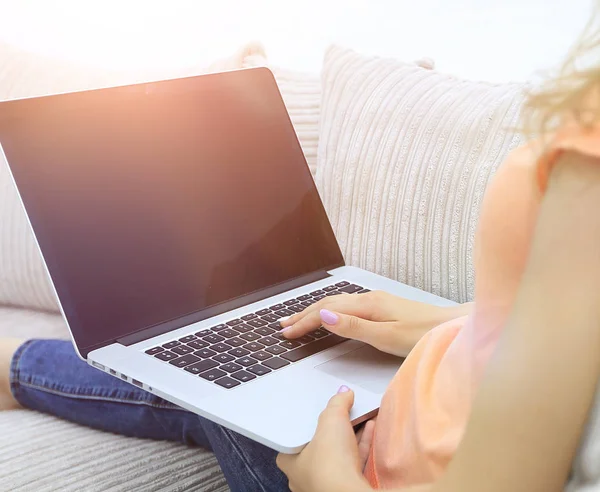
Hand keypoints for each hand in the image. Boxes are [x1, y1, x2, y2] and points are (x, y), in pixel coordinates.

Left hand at [277, 386, 371, 491]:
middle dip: (335, 426)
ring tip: (361, 414)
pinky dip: (361, 444)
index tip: (322, 408)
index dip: (310, 420)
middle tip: (344, 409)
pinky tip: (370, 427)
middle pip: (321, 443)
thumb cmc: (330, 462)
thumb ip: (337, 404)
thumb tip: (344, 393)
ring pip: (339, 453)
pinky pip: (353, 462)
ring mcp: (325, 483)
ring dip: (351, 433)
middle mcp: (304, 475)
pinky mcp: (345, 487)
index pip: (296, 435)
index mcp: (289, 460)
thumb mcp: (331, 421)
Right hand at [281, 291, 467, 356]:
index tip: (286, 333)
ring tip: (298, 319)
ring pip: (337, 303)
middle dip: (303, 314)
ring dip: (315, 311)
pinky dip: (330, 311)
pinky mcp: (382, 306)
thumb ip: (354, 327)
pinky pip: (347, 305)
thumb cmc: (424, 335)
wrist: (454, 327)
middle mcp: (369, 298)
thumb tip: (324, 315)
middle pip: (328, 304)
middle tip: (283, 325)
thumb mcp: (387, 336)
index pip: (326, 311)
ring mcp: (376, 301)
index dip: (304, 322)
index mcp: (367, 305)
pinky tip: (329, 315)